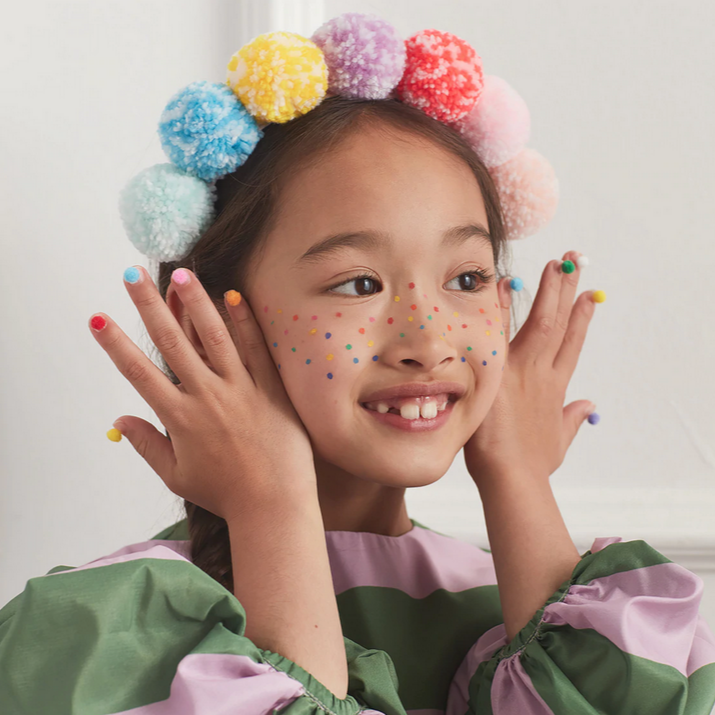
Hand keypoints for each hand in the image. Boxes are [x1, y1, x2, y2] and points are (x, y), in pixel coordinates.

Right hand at [90, 266, 316, 521]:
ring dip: (196, 303)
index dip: (116, 344)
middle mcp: (207, 396)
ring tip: (183, 273)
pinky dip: (244, 323)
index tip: (98, 319)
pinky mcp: (270, 389)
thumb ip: (147, 445)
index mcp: (180, 417)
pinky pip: (255, 349)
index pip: (140, 373)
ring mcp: (240, 389)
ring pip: (214, 337)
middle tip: (133, 276)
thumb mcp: (177, 476)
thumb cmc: (225, 493)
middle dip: (150, 307)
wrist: (274, 504)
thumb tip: (120, 420)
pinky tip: (234, 296)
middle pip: (173, 343)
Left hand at [464, 250, 596, 487]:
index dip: (581, 319)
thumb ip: (572, 419)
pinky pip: (498, 333)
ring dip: (550, 290)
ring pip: (542, 322)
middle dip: (568, 291)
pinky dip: (502, 308)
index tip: (588, 296)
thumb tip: (588, 406)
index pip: (572, 344)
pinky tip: (504, 284)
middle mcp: (542, 372)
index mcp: (556, 387)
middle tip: (575, 261)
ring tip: (557, 262)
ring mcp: (521, 370)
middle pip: (560, 324)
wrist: (513, 477)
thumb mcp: (559, 440)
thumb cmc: (532, 465)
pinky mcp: (498, 373)